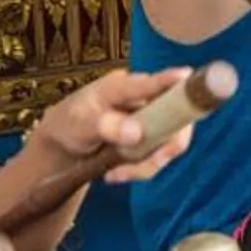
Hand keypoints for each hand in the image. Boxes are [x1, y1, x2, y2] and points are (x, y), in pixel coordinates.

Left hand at [30, 65, 196, 185]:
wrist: (62, 147)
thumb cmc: (68, 126)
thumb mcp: (78, 125)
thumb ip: (105, 125)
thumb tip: (136, 132)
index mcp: (120, 86)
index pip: (149, 82)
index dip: (170, 80)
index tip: (187, 76)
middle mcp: (141, 98)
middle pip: (175, 113)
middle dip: (166, 143)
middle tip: (154, 161)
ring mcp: (149, 118)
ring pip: (169, 141)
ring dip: (147, 163)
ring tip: (116, 174)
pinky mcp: (150, 139)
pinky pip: (157, 157)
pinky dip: (140, 170)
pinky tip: (115, 174)